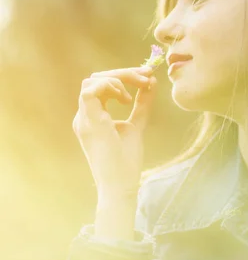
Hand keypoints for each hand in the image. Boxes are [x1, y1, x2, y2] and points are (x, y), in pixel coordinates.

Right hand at [72, 65, 156, 199]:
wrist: (121, 185)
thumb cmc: (126, 161)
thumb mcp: (137, 124)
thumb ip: (142, 104)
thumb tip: (151, 82)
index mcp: (92, 116)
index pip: (101, 85)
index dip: (124, 76)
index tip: (147, 77)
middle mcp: (84, 116)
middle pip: (96, 79)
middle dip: (123, 74)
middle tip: (146, 78)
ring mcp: (83, 119)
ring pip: (91, 81)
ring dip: (117, 79)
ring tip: (133, 96)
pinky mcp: (88, 122)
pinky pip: (90, 90)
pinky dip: (110, 86)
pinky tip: (125, 100)